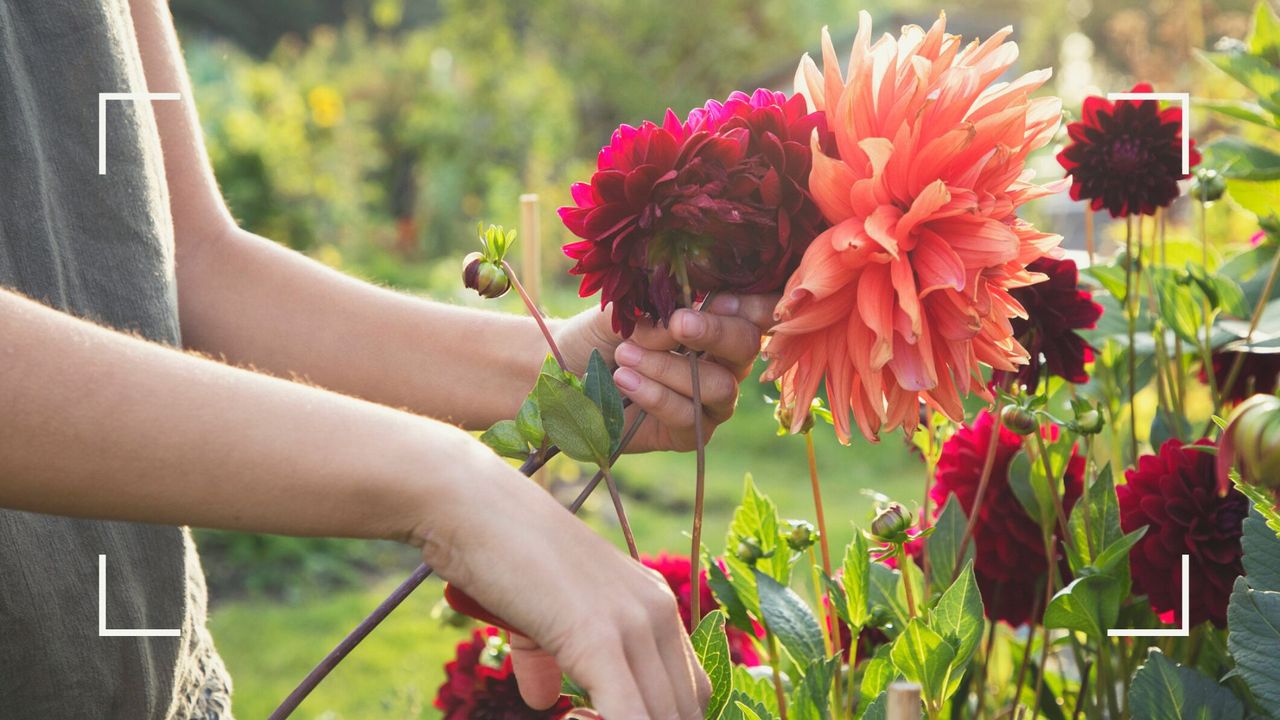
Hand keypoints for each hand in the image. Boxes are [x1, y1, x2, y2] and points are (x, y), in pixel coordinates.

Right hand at [420, 442, 711, 718]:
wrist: (470, 508)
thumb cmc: (498, 555)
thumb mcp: (537, 615)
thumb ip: (549, 660)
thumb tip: (546, 702)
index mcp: (653, 604)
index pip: (689, 691)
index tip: (592, 717)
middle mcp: (658, 611)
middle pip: (685, 710)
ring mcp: (633, 624)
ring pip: (664, 718)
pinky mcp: (599, 640)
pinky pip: (631, 718)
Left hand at [555, 294, 778, 451]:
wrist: (565, 371)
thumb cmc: (601, 334)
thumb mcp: (625, 312)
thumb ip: (655, 312)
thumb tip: (677, 323)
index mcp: (716, 322)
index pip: (757, 312)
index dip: (751, 306)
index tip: (716, 299)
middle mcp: (722, 362)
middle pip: (747, 347)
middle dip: (715, 333)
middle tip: (677, 324)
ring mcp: (709, 401)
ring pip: (720, 386)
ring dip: (670, 368)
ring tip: (624, 355)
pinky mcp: (687, 434)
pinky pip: (689, 418)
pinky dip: (656, 397)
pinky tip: (625, 381)